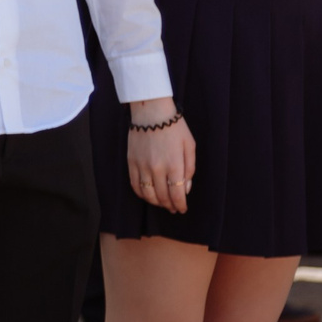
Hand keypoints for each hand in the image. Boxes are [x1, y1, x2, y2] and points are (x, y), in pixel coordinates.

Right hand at [124, 98, 195, 214]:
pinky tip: (148, 195)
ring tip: (162, 203)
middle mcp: (157, 169)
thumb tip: (185, 189)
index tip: (182, 209)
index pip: (177, 194)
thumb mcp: (190, 146)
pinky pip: (135, 185)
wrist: (151, 112)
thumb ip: (189, 169)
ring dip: (156, 203)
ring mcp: (142, 166)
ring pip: (148, 194)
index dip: (180, 205)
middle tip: (174, 208)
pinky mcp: (132, 163)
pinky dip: (142, 194)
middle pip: (163, 197)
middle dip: (170, 206)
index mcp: (174, 165)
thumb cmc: (174, 127)